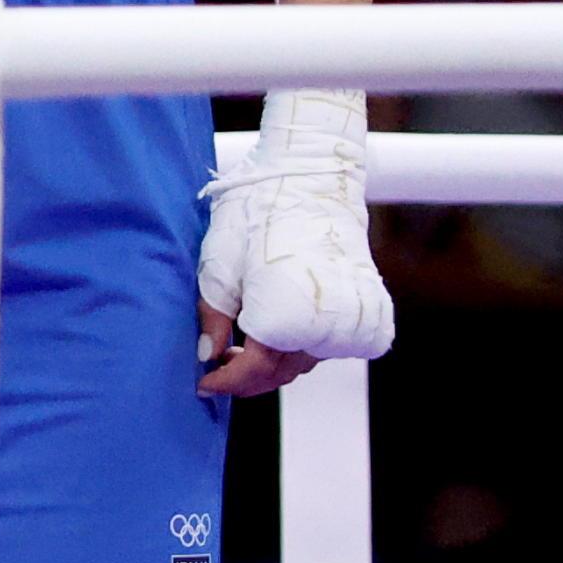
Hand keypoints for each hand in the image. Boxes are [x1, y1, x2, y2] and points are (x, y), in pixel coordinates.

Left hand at [195, 84, 392, 394]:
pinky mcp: (359, 306)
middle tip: (216, 368)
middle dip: (246, 378)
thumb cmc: (256, 214)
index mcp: (287, 316)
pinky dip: (296, 348)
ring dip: (271, 364)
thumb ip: (214, 318)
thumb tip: (208, 355)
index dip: (226, 382)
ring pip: (303, 361)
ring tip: (238, 349)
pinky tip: (271, 333)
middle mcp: (324, 324)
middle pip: (282, 373)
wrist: (309, 178)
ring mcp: (345, 317)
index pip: (256, 371)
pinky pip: (324, 343)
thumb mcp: (219, 266)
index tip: (203, 384)